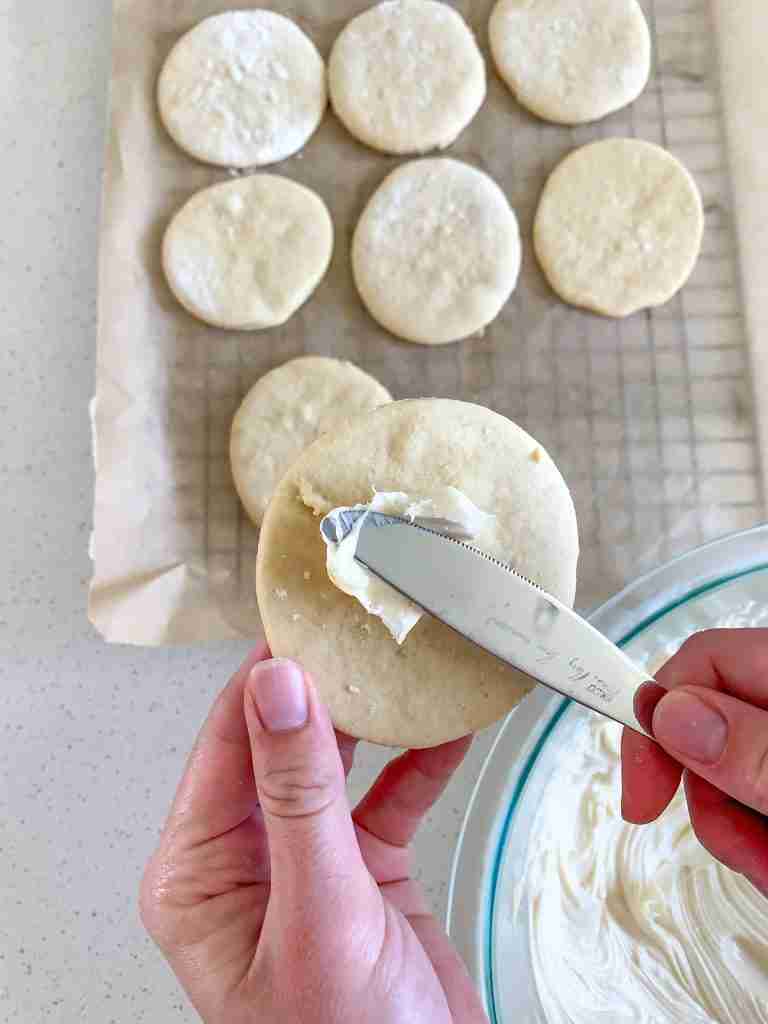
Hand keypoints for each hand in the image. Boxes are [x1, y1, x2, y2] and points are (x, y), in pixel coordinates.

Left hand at [140, 647, 486, 1023]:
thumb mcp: (318, 915)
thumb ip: (297, 797)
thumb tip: (276, 689)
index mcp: (201, 870)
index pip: (227, 742)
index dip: (266, 676)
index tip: (304, 618)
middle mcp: (248, 856)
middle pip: (282, 741)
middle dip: (326, 685)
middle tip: (363, 626)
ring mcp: (309, 859)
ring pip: (337, 761)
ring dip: (375, 716)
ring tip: (405, 661)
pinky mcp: (365, 870)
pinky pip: (390, 797)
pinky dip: (421, 762)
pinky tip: (448, 728)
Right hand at [622, 628, 767, 894]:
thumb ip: (753, 748)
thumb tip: (669, 713)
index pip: (702, 661)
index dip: (659, 720)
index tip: (641, 795)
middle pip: (710, 724)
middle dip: (706, 796)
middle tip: (738, 850)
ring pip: (732, 772)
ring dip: (736, 832)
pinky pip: (756, 799)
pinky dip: (758, 839)